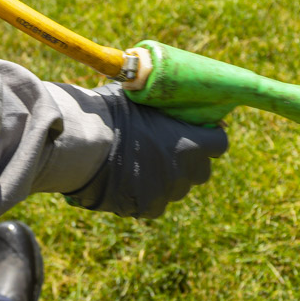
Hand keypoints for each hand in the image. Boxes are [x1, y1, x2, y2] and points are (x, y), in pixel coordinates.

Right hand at [65, 84, 228, 218]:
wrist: (81, 146)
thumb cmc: (110, 114)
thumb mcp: (141, 98)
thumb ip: (161, 103)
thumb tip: (164, 92)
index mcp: (189, 143)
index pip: (219, 144)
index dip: (210, 137)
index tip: (200, 132)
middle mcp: (183, 171)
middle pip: (201, 170)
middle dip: (190, 161)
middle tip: (169, 149)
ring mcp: (165, 192)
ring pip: (176, 188)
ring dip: (167, 178)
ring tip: (141, 163)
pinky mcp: (146, 208)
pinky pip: (154, 203)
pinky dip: (146, 194)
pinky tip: (128, 180)